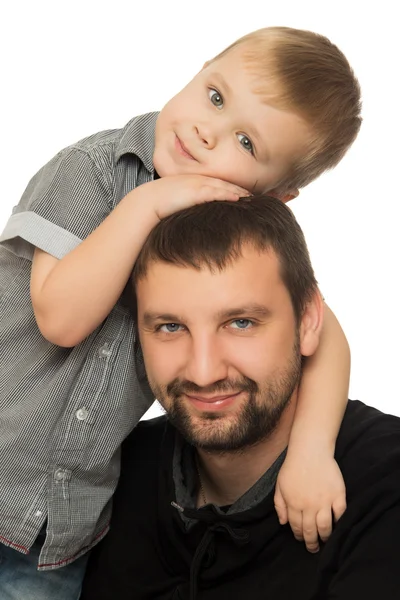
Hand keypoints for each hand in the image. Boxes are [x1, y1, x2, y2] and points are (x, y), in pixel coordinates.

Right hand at [132, 174, 250, 220]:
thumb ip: (189, 207)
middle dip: (240, 188)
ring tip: (252, 197)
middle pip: (224, 183)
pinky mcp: (194, 192)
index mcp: (194, 183)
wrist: (146, 202)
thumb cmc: (159, 206)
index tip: (245, 194)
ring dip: (238, 190)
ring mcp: (196, 185)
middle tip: (255, 195)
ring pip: (222, 186)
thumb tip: (196, 219)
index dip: (233, 188)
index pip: (218, 184)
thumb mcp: (177, 203)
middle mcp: (197, 181)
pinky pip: (214, 192)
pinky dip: (227, 194)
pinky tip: (238, 197)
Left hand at [274, 451, 346, 552]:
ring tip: (324, 540)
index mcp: (294, 503)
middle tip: (313, 548)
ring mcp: (325, 501)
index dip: (298, 536)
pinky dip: (339, 522)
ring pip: (326, 527)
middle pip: (311, 531)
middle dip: (311, 543)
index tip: (301, 539)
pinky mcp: (338, 495)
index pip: (296, 527)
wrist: (310, 450)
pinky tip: (336, 525)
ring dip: (325, 537)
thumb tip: (283, 523)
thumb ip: (280, 505)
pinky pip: (340, 514)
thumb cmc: (293, 467)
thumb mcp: (280, 485)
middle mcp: (310, 505)